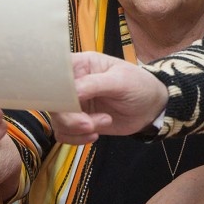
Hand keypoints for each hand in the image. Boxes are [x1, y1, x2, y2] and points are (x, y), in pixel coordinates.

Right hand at [50, 51, 168, 143]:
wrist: (151, 109)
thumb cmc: (139, 86)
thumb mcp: (120, 81)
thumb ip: (93, 84)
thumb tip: (70, 92)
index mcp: (82, 65)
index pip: (54, 71)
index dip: (52, 87)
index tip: (61, 102)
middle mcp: (73, 84)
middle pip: (53, 101)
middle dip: (69, 117)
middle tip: (89, 124)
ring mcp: (74, 104)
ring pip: (57, 119)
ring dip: (76, 129)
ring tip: (103, 123)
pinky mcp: (78, 121)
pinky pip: (63, 133)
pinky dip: (76, 139)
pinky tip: (95, 135)